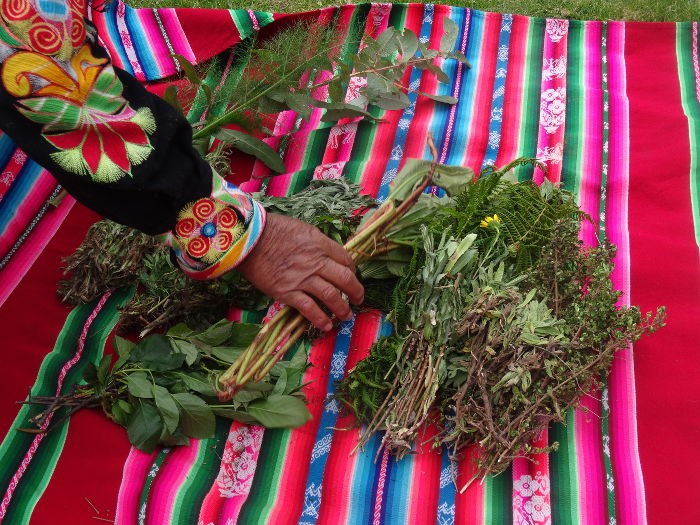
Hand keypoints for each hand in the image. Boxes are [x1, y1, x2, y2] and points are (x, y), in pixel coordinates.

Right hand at [237, 213, 363, 330]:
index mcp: (320, 244)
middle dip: (356, 291)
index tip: (352, 276)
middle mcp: (316, 262)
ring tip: (346, 316)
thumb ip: (317, 243)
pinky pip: (309, 309)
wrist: (248, 239)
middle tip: (359, 299)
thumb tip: (326, 254)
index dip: (352, 270)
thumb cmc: (272, 230)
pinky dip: (320, 319)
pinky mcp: (287, 292)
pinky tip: (326, 325)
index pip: (345, 260)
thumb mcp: (302, 229)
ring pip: (331, 297)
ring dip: (342, 309)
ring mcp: (302, 279)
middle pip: (345, 279)